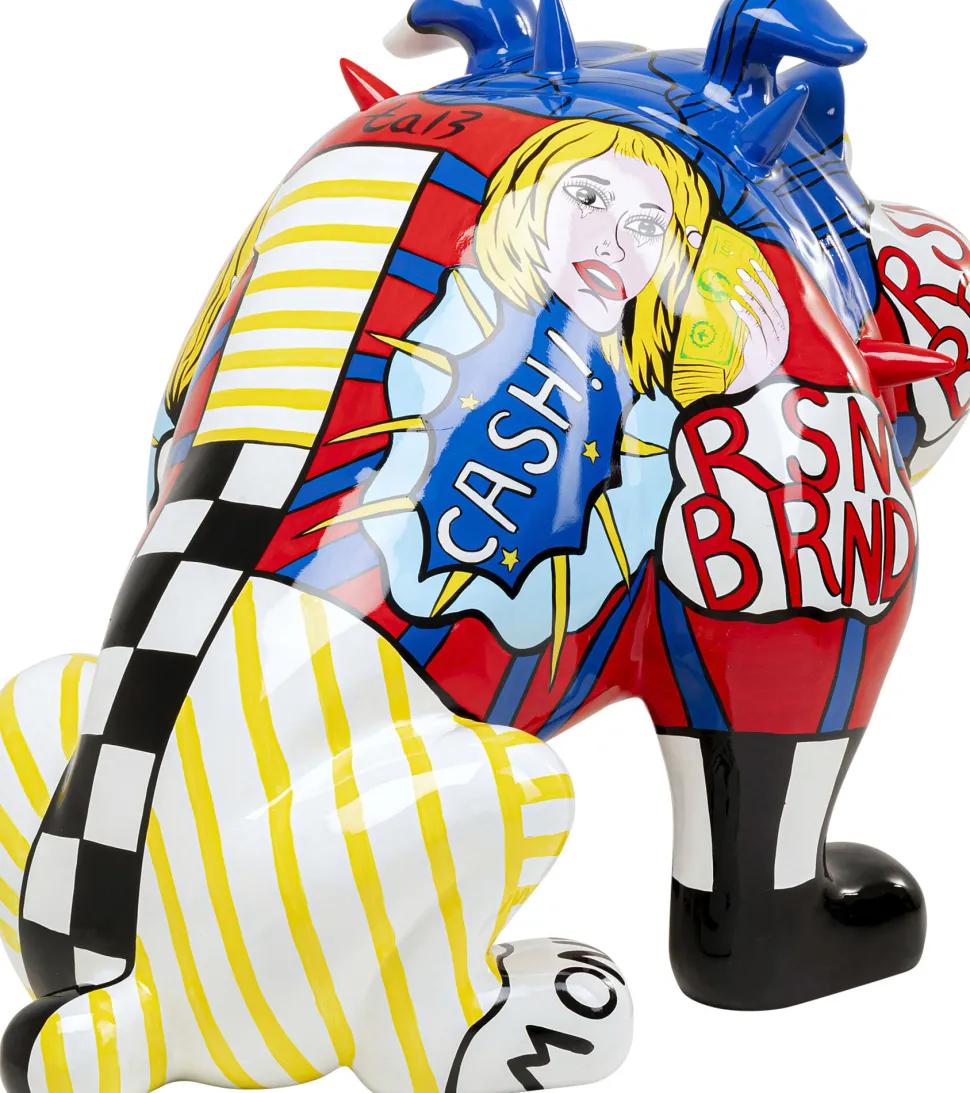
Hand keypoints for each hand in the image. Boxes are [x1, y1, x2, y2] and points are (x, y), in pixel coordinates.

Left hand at [729, 259, 789, 390]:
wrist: (754, 382)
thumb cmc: (755, 356)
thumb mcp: (759, 335)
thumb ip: (757, 317)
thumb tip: (747, 294)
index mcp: (783, 324)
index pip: (777, 296)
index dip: (767, 280)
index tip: (756, 264)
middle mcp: (782, 330)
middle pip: (771, 300)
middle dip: (758, 282)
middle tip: (744, 268)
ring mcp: (775, 339)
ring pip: (764, 311)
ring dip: (750, 295)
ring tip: (737, 283)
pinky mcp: (764, 348)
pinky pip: (755, 325)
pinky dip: (744, 312)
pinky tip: (733, 303)